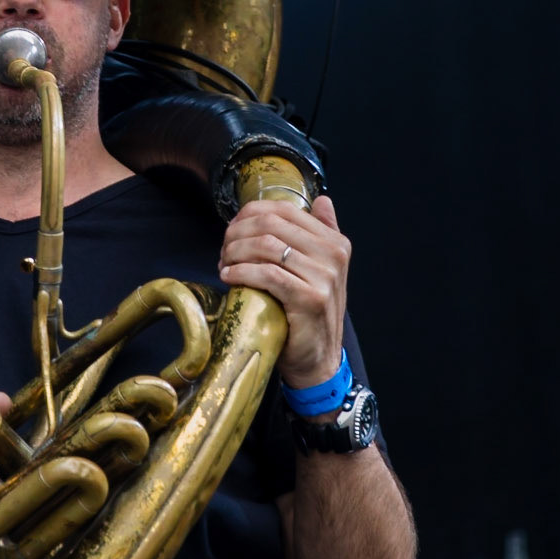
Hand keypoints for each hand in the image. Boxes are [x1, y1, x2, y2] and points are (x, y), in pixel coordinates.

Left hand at [218, 194, 349, 387]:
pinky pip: (267, 274)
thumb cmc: (309, 311)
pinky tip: (228, 276)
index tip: (232, 230)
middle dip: (237, 233)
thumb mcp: (320, 268)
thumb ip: (321, 233)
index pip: (283, 210)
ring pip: (266, 247)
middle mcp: (334, 255)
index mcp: (335, 242)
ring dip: (235, 252)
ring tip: (224, 264)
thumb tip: (322, 200)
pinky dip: (241, 272)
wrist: (318, 358)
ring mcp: (325, 278)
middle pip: (271, 225)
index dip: (249, 214)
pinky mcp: (310, 299)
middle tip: (224, 249)